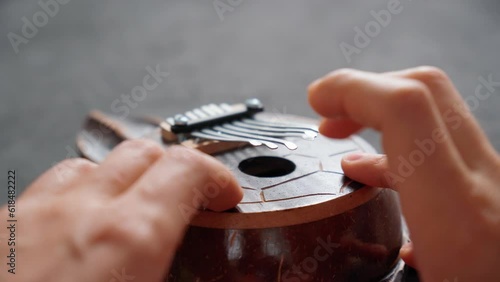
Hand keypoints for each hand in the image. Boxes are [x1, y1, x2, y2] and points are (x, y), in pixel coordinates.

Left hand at [0, 140, 242, 281]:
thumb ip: (172, 280)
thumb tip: (181, 277)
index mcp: (125, 240)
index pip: (186, 169)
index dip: (216, 176)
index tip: (224, 195)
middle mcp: (75, 213)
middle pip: (140, 153)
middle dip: (173, 171)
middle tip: (186, 202)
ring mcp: (26, 217)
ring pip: (88, 167)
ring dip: (120, 182)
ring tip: (130, 215)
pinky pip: (43, 194)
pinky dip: (71, 201)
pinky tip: (70, 237)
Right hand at [308, 66, 499, 281]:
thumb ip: (366, 277)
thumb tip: (308, 279)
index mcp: (463, 223)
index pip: (408, 110)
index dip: (353, 90)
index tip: (316, 101)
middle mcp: (489, 192)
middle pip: (426, 92)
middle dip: (363, 90)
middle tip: (324, 114)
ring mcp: (498, 189)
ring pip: (438, 113)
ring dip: (380, 112)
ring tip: (340, 135)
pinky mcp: (496, 199)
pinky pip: (444, 149)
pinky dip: (398, 146)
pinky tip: (374, 176)